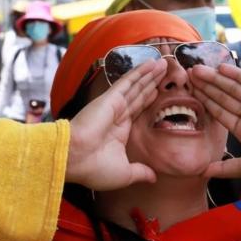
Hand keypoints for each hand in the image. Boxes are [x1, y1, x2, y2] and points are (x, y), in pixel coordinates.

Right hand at [67, 59, 166, 189]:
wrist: (74, 160)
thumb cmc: (94, 169)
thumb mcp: (125, 174)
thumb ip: (140, 172)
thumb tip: (154, 177)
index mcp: (120, 131)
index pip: (138, 110)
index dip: (150, 98)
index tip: (161, 90)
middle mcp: (117, 116)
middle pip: (140, 94)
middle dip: (152, 82)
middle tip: (166, 69)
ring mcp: (114, 106)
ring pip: (136, 86)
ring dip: (150, 74)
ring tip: (164, 62)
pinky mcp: (110, 99)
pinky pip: (128, 82)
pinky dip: (139, 72)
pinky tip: (151, 63)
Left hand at [189, 64, 240, 178]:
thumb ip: (226, 168)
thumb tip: (201, 173)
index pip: (220, 113)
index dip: (204, 102)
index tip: (189, 93)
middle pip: (223, 97)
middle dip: (206, 86)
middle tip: (187, 74)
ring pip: (234, 88)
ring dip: (216, 78)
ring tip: (198, 69)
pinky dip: (237, 75)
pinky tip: (221, 69)